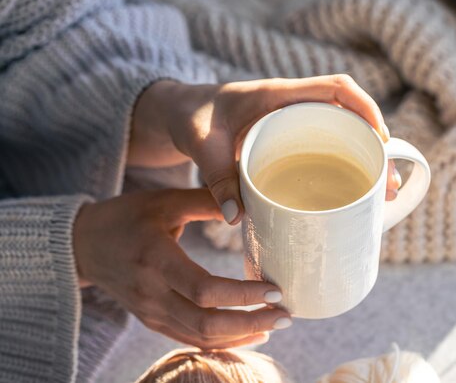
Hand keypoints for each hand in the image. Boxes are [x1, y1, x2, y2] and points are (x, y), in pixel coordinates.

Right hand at [72, 189, 290, 348]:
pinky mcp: (152, 320)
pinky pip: (189, 339)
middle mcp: (152, 293)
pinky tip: (248, 334)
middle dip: (251, 323)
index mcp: (156, 259)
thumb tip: (248, 203)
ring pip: (200, 337)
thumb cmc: (126, 217)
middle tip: (285, 315)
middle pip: (206, 323)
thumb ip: (207, 200)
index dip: (243, 295)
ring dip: (240, 336)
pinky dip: (221, 341)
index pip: (205, 291)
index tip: (275, 290)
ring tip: (274, 326)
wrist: (83, 245)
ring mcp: (150, 312)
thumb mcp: (165, 201)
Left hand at [130, 75, 401, 224]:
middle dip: (376, 144)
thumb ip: (216, 177)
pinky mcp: (290, 137)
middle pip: (349, 113)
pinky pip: (327, 144)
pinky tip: (353, 192)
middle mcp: (293, 103)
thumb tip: (238, 217)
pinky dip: (346, 163)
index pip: (334, 87)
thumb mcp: (201, 145)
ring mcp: (294, 120)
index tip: (382, 136)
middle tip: (388, 181)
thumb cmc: (192, 119)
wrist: (181, 112)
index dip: (365, 107)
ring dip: (366, 158)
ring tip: (382, 194)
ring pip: (343, 131)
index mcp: (277, 94)